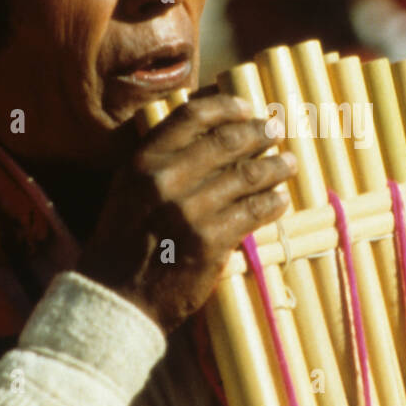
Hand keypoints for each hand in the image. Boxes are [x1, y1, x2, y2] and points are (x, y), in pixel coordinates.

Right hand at [78, 93, 295, 332]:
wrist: (117, 298)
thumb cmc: (124, 243)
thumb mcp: (130, 191)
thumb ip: (161, 163)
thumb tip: (208, 138)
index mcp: (143, 162)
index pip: (191, 117)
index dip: (226, 108)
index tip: (247, 108)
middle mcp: (166, 180)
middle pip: (227, 141)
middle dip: (259, 133)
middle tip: (276, 130)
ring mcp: (190, 211)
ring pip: (247, 176)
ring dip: (275, 166)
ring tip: (288, 163)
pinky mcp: (211, 241)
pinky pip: (253, 212)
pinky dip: (272, 203)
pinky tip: (280, 200)